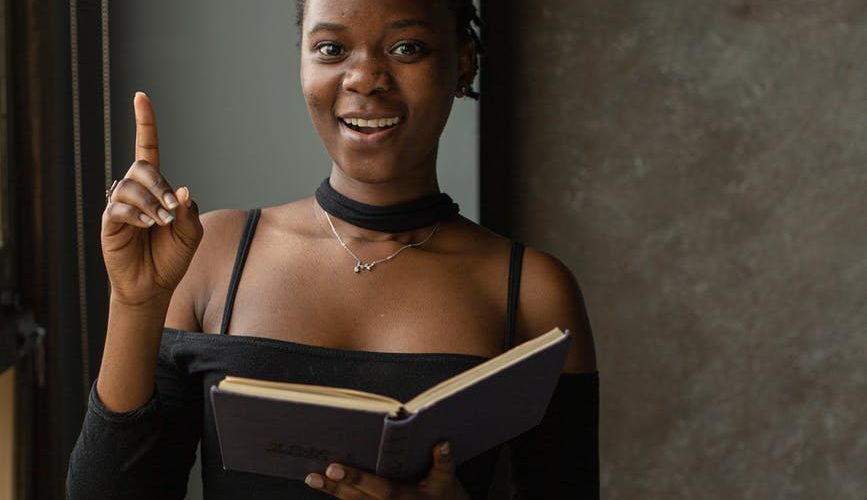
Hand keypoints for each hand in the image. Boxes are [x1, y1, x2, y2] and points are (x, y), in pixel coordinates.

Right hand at [101, 92, 203, 305]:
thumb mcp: (191, 233)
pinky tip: (147, 226)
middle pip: (142, 166)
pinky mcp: (110, 222)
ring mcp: (120, 205)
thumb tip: (183, 190)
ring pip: (131, 186)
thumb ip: (189, 212)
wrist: (154, 285)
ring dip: (152, 203)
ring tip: (162, 223)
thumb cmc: (172, 257)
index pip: (148, 148)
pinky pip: (119, 207)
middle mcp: (135, 190)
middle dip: (160, 185)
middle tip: (173, 210)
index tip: (141, 96)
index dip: (145, 123)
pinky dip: (137, 214)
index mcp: (157, 188)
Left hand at [305, 442, 469, 499]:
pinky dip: (342, 495)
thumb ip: (444, 462)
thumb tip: (442, 444)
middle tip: (313, 476)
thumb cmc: (442, 495)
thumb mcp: (446, 480)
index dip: (356, 478)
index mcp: (404, 497)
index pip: (377, 488)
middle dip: (336, 487)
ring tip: (312, 479)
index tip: (334, 468)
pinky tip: (327, 486)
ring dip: (333, 491)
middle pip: (357, 499)